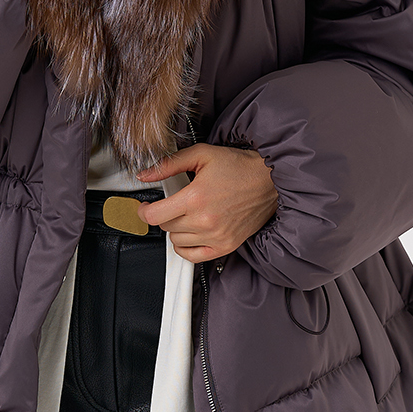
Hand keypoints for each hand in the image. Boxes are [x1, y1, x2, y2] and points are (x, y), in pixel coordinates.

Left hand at [135, 144, 278, 262]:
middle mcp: (205, 220)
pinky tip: (190, 234)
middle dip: (165, 214)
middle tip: (175, 203)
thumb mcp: (201, 155)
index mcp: (196, 197)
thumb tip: (145, 175)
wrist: (268, 180)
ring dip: (177, 229)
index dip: (144, 211)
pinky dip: (186, 247)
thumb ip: (168, 165)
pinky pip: (193, 256)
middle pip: (165, 227)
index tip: (145, 207)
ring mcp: (216, 236)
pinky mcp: (226, 245)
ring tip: (188, 214)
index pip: (154, 215)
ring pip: (177, 241)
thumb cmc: (239, 167)